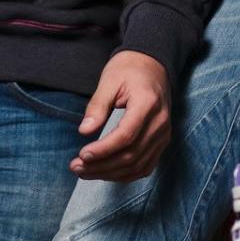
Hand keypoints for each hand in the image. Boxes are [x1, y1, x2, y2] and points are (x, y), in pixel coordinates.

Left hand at [72, 51, 170, 182]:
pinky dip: (124, 174)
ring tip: (84, 172)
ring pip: (137, 165)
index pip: (126, 136)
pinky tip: (104, 173)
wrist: (153, 66)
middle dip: (101, 165)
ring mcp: (163, 135)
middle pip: (131, 155)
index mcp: (148, 104)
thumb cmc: (129, 70)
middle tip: (76, 167)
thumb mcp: (109, 80)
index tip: (82, 155)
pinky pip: (144, 167)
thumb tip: (84, 131)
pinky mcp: (161, 142)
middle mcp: (160, 123)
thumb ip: (97, 106)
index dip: (103, 150)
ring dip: (109, 174)